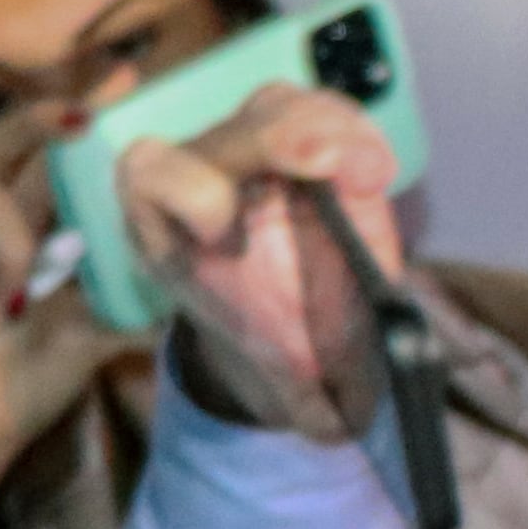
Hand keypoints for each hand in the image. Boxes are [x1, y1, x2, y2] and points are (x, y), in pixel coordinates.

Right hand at [0, 104, 132, 528]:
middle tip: (81, 121)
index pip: (36, 158)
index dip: (68, 118)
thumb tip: (188, 261)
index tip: (121, 82)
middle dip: (36, 130)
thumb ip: (124, 290)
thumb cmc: (27, 375)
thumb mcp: (90, 328)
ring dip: (11, 250)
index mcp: (10, 229)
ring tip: (20, 296)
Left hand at [121, 83, 409, 438]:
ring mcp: (256, 158)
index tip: (223, 228)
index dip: (185, 191)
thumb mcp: (295, 391)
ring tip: (369, 169)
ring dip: (324, 126)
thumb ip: (306, 393)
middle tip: (330, 162)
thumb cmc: (294, 365)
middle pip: (226, 134)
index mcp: (168, 236)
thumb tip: (338, 420)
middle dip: (277, 140)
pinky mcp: (309, 147)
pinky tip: (376, 169)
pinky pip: (325, 113)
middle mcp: (201, 184)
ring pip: (274, 108)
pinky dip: (356, 131)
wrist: (312, 343)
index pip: (150, 178)